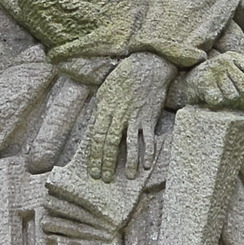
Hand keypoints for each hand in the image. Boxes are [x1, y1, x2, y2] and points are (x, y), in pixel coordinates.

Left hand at [89, 51, 172, 182]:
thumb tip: (94, 126)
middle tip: (105, 178)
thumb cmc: (124, 76)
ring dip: (130, 162)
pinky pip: (149, 138)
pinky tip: (147, 165)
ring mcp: (135, 117)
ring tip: (129, 177)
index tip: (93, 170)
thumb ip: (100, 110)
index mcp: (105, 109)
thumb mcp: (105, 90)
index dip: (94, 155)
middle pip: (110, 143)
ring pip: (130, 143)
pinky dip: (149, 152)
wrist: (148, 66)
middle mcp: (119, 115)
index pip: (96, 137)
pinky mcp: (150, 117)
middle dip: (107, 163)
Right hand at [186, 50, 243, 112]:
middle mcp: (224, 61)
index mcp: (233, 56)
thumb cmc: (216, 82)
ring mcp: (213, 70)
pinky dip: (217, 105)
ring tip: (223, 101)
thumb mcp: (233, 80)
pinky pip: (218, 100)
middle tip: (237, 105)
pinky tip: (212, 101)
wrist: (187, 82)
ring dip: (229, 104)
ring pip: (233, 96)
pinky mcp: (203, 82)